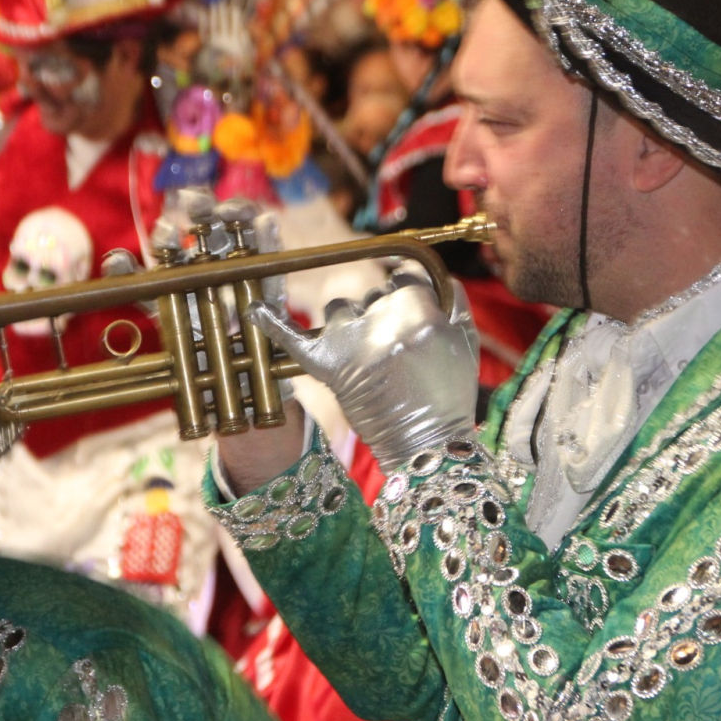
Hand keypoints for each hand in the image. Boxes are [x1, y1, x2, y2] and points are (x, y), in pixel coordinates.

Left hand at [249, 269, 479, 470]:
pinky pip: (293, 337)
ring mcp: (351, 342)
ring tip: (364, 355)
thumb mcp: (468, 343)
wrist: (427, 444)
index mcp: (419, 311)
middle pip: (371, 295)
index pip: (403, 277)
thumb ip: (455, 301)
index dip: (407, 293)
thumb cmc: (451, 395)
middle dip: (380, 313)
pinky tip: (253, 310)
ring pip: (340, 309)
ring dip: (348, 322)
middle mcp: (382, 321)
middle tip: (394, 349)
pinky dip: (272, 323)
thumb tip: (440, 275)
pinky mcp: (327, 366)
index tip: (410, 312)